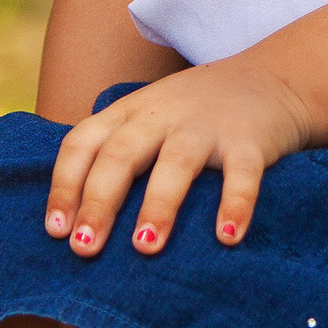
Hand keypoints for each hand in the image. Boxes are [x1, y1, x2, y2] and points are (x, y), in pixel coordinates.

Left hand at [44, 59, 312, 256]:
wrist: (272, 79)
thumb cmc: (194, 114)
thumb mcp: (146, 119)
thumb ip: (114, 153)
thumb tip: (74, 223)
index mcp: (127, 112)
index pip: (82, 144)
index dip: (65, 185)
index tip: (55, 230)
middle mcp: (160, 116)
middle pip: (121, 156)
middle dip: (99, 203)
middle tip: (85, 248)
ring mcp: (206, 125)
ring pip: (175, 163)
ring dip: (158, 205)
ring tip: (145, 247)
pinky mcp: (250, 139)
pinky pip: (242, 173)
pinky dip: (236, 204)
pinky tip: (227, 237)